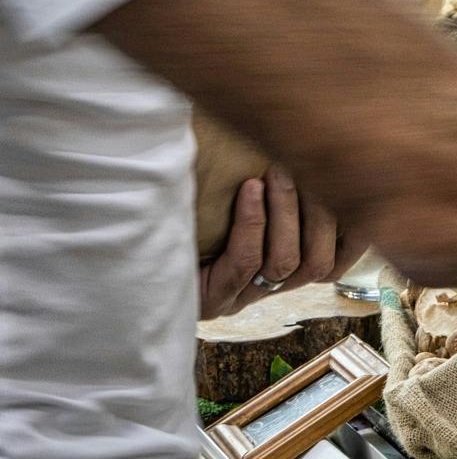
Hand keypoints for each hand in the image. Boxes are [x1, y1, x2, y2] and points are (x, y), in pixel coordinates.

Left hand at [199, 166, 358, 318]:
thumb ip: (276, 195)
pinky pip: (245, 261)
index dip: (351, 231)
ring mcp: (237, 300)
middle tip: (309, 168)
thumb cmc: (187, 210)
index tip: (350, 188)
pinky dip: (253, 222)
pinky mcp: (210, 299)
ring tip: (277, 171)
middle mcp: (263, 292)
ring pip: (285, 262)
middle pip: (318, 264)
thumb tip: (323, 158)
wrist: (103, 245)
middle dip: (321, 214)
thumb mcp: (235, 200)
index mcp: (278, 275)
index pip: (333, 263)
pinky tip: (251, 188)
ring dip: (286, 211)